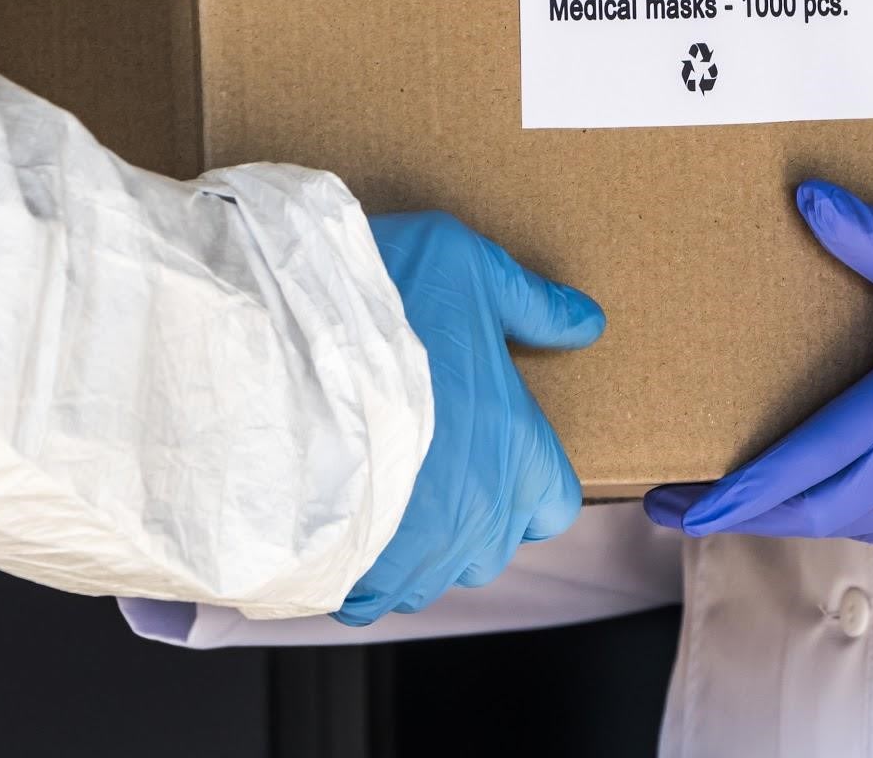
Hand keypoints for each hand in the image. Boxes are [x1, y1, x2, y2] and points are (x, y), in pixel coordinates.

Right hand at [336, 212, 604, 624]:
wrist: (286, 348)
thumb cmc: (388, 303)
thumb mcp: (474, 269)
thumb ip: (533, 305)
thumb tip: (586, 323)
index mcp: (519, 452)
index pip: (555, 506)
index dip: (528, 488)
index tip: (492, 460)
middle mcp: (479, 515)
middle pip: (491, 549)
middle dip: (467, 521)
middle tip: (426, 473)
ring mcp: (417, 553)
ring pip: (429, 579)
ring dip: (412, 552)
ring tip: (379, 505)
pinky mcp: (355, 574)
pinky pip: (366, 602)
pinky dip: (357, 580)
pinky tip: (339, 536)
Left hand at [644, 180, 872, 549]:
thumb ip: (870, 240)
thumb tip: (806, 198)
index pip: (802, 466)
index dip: (738, 496)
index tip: (682, 509)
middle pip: (817, 508)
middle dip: (749, 512)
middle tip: (684, 507)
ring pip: (856, 523)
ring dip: (802, 516)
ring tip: (749, 501)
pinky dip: (858, 518)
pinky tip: (832, 500)